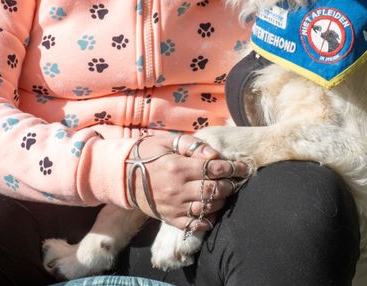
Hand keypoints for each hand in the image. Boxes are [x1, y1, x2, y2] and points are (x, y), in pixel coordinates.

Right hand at [126, 132, 250, 231]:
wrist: (122, 176)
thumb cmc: (147, 154)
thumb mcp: (167, 141)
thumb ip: (191, 145)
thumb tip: (214, 154)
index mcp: (177, 167)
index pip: (213, 169)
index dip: (233, 169)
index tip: (245, 168)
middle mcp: (177, 189)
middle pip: (214, 190)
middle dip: (230, 185)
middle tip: (236, 180)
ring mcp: (174, 206)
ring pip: (208, 208)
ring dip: (222, 201)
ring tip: (225, 193)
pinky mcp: (170, 218)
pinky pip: (194, 225)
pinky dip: (208, 220)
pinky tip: (213, 211)